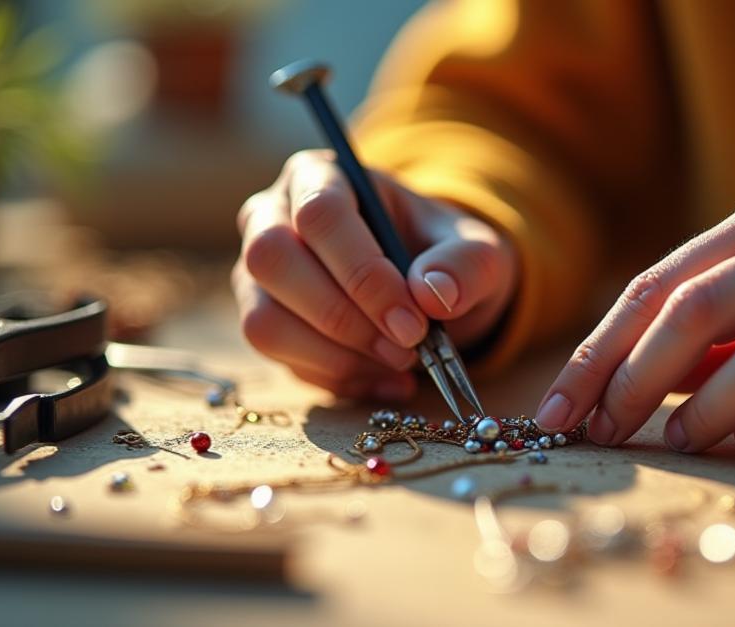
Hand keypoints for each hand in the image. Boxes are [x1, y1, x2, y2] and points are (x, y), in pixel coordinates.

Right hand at [232, 150, 516, 400]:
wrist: (429, 288)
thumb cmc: (443, 254)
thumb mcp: (477, 252)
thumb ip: (466, 265)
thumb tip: (433, 294)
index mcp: (321, 176)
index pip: (320, 214)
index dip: (363, 273)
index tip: (413, 323)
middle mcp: (271, 217)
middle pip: (272, 261)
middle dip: (344, 318)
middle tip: (407, 349)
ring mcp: (256, 274)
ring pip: (264, 320)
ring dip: (337, 357)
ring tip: (401, 366)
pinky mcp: (262, 321)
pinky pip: (280, 360)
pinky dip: (339, 379)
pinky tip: (390, 380)